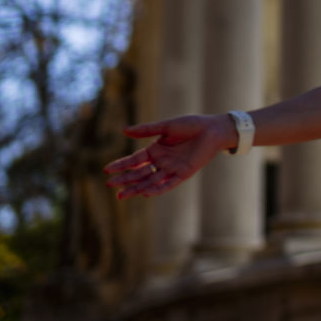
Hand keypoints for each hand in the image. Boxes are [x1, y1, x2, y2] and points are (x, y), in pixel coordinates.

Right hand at [104, 114, 232, 199]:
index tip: (106, 170)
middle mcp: (162, 161)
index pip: (134, 160)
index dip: (121, 165)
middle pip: (139, 173)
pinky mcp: (183, 173)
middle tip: (110, 185)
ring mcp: (172, 168)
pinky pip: (168, 184)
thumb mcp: (167, 127)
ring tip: (121, 195)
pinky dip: (157, 189)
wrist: (213, 130)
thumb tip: (124, 130)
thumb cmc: (191, 125)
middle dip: (125, 179)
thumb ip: (147, 130)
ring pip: (150, 181)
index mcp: (156, 149)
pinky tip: (145, 193)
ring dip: (136, 188)